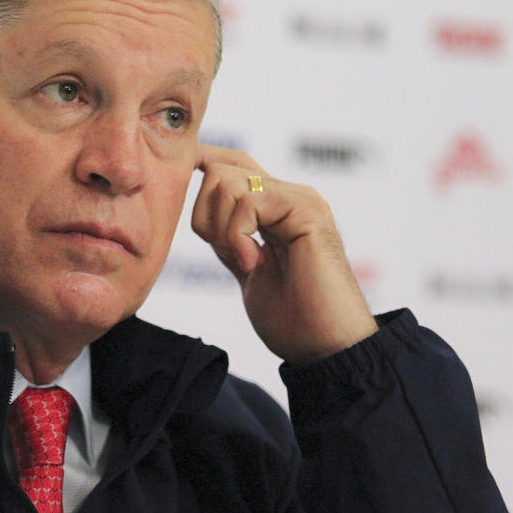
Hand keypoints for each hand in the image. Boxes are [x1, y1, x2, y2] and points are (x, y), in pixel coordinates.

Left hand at [192, 144, 377, 364]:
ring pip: (226, 181)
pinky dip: (236, 236)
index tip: (186, 197)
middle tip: (229, 255)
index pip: (232, 165)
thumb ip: (231, 240)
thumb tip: (203, 215)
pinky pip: (246, 202)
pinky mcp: (306, 210)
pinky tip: (253, 264)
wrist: (327, 348)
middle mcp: (289, 196)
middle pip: (220, 169)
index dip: (202, 172)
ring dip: (222, 230)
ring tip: (246, 262)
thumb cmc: (294, 320)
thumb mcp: (248, 270)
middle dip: (205, 215)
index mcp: (277, 208)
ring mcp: (299, 200)